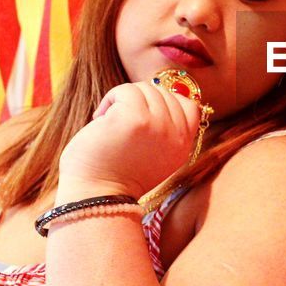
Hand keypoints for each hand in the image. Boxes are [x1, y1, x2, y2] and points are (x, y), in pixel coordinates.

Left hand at [58, 81, 203, 198]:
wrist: (95, 197)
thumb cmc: (114, 175)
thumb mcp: (154, 158)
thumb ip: (165, 132)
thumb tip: (157, 96)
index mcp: (182, 147)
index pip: (190, 106)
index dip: (166, 103)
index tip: (143, 116)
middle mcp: (176, 136)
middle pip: (165, 93)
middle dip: (140, 101)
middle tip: (121, 122)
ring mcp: (158, 126)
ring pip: (145, 89)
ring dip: (122, 100)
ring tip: (109, 122)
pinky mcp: (135, 118)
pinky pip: (126, 90)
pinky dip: (110, 99)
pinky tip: (100, 118)